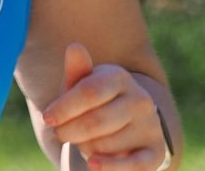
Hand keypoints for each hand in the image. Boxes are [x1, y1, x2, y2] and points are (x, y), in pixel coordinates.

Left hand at [43, 43, 169, 169]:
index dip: (64, 107)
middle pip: (97, 121)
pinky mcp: (156, 152)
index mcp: (119, 77)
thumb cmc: (90, 105)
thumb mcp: (79, 88)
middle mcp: (140, 99)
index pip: (90, 91)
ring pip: (107, 144)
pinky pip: (134, 164)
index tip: (47, 119)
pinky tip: (92, 164)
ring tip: (84, 142)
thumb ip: (76, 72)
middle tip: (61, 134)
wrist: (119, 130)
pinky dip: (110, 167)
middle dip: (71, 131)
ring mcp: (150, 126)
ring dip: (86, 148)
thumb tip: (75, 47)